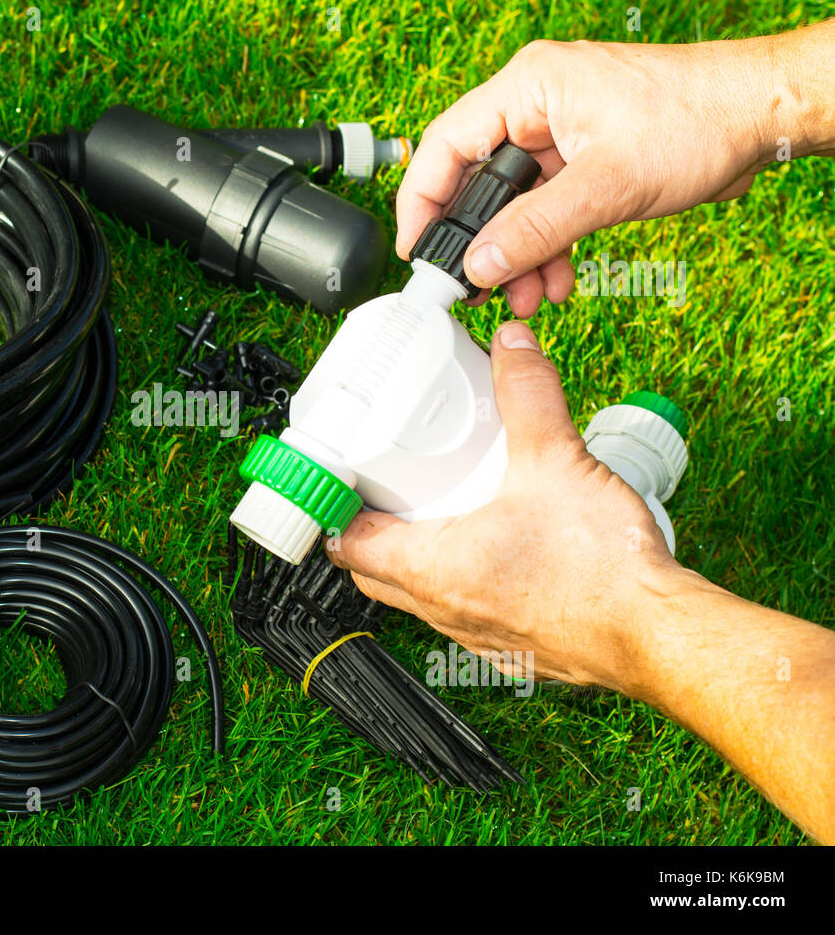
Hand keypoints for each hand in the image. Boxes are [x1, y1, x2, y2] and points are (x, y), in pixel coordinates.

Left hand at [326, 321, 682, 689]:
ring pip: (420, 594)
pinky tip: (499, 549)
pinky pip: (465, 612)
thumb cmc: (603, 572)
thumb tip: (511, 348)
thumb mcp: (555, 458)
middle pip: (374, 571)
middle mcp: (444, 609)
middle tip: (393, 487)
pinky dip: (464, 580)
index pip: (348, 541)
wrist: (656, 634)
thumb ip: (527, 394)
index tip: (347, 476)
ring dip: (419, 555)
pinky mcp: (512, 646)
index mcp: (432, 568)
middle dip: (373, 528)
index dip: (339, 504)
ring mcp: (475, 635)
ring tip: (446, 509)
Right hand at [395, 36, 795, 316]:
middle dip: (481, 242)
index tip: (416, 251)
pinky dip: (549, 246)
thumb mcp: (607, 184)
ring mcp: (561, 134)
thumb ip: (536, 229)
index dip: (423, 202)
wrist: (762, 117)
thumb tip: (483, 265)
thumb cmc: (697, 119)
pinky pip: (546, 208)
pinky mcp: (583, 159)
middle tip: (473, 288)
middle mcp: (537, 106)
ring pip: (514, 203)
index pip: (447, 145)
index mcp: (529, 87)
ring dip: (518, 253)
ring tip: (527, 296)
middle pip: (478, 181)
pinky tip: (558, 278)